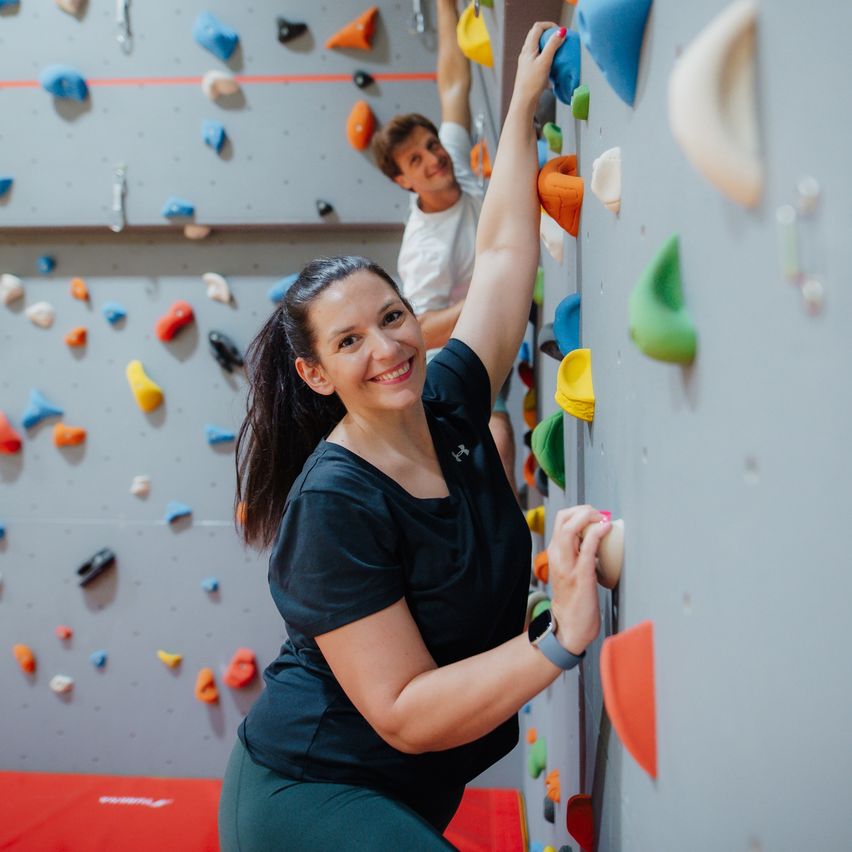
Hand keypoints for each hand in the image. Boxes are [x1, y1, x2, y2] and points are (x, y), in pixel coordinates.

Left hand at [511, 22, 564, 107]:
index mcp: (528, 48)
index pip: (537, 27)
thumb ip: (553, 46)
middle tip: (559, 39)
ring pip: (537, 47)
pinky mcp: (529, 71)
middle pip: (536, 35)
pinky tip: (551, 64)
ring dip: (547, 45)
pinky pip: (538, 57)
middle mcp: (525, 53)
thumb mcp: (545, 62)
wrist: (524, 102)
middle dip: (548, 34)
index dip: (549, 25)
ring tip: (557, 50)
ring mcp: (526, 62)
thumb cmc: (533, 83)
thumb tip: (561, 31)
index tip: (560, 31)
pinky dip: (545, 56)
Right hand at [546, 505, 607, 654]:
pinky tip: (606, 530)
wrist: (569, 627)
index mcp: (555, 553)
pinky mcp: (581, 576)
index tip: (594, 515)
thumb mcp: (569, 570)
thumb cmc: (574, 600)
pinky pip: (587, 548)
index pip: (560, 519)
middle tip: (599, 515)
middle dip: (584, 510)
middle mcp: (557, 556)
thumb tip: (595, 538)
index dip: (578, 511)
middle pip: (563, 518)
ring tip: (602, 520)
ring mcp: (567, 565)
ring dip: (589, 518)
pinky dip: (597, 534)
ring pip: (570, 528)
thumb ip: (577, 554)